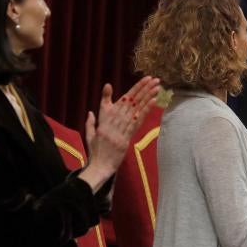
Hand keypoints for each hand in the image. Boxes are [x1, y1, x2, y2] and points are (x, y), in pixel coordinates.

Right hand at [80, 76, 159, 190]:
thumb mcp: (89, 135)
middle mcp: (112, 123)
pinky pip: (138, 122)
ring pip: (135, 110)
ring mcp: (120, 130)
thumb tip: (91, 112)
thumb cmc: (94, 152)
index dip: (132, 90)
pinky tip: (153, 101)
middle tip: (152, 78)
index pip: (118, 102)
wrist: (99, 167)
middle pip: (130, 103)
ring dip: (147, 97)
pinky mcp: (127, 138)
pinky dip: (146, 111)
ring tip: (156, 87)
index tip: (140, 81)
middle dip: (142, 89)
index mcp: (103, 120)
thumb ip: (91, 122)